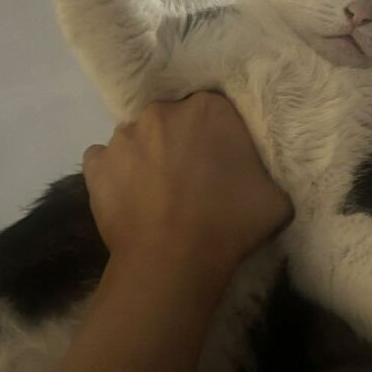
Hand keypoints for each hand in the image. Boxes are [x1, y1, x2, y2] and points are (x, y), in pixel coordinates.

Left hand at [82, 93, 292, 278]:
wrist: (173, 262)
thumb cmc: (229, 225)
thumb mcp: (275, 196)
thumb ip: (264, 171)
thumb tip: (257, 175)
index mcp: (209, 108)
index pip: (215, 113)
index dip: (218, 138)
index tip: (223, 164)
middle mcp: (162, 111)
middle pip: (174, 120)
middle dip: (182, 142)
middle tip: (193, 179)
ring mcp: (123, 136)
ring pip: (139, 139)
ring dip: (148, 157)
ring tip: (159, 194)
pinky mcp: (96, 164)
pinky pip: (107, 161)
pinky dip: (116, 174)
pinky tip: (130, 198)